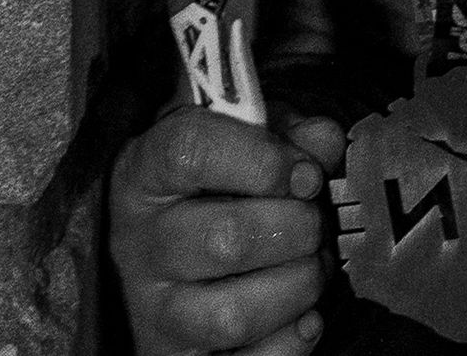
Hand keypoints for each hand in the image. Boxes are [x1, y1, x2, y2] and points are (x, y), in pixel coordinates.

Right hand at [111, 105, 345, 354]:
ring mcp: (155, 310)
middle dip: (296, 229)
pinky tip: (305, 316)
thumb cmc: (212, 180)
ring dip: (297, 287)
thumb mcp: (240, 138)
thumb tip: (324, 141)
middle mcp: (142, 243)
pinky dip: (289, 344)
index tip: (305, 172)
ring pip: (233, 315)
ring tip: (313, 266)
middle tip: (315, 221)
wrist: (168, 245)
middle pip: (225, 241)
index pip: (191, 152)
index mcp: (147, 172)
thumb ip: (285, 132)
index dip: (262, 160)